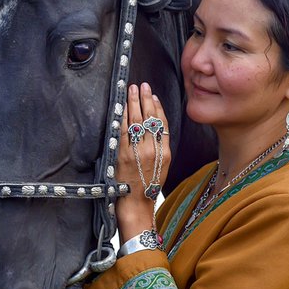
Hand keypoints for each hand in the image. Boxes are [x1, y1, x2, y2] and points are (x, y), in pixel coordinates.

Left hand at [115, 82, 170, 239]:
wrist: (136, 203)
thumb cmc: (148, 185)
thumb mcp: (162, 166)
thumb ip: (161, 147)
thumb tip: (156, 129)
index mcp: (165, 152)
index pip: (162, 123)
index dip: (158, 108)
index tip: (153, 96)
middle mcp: (153, 150)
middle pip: (150, 118)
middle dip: (146, 99)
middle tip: (142, 85)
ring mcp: (137, 151)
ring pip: (137, 121)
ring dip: (134, 102)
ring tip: (132, 89)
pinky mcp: (123, 154)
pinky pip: (124, 130)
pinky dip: (124, 116)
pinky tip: (123, 106)